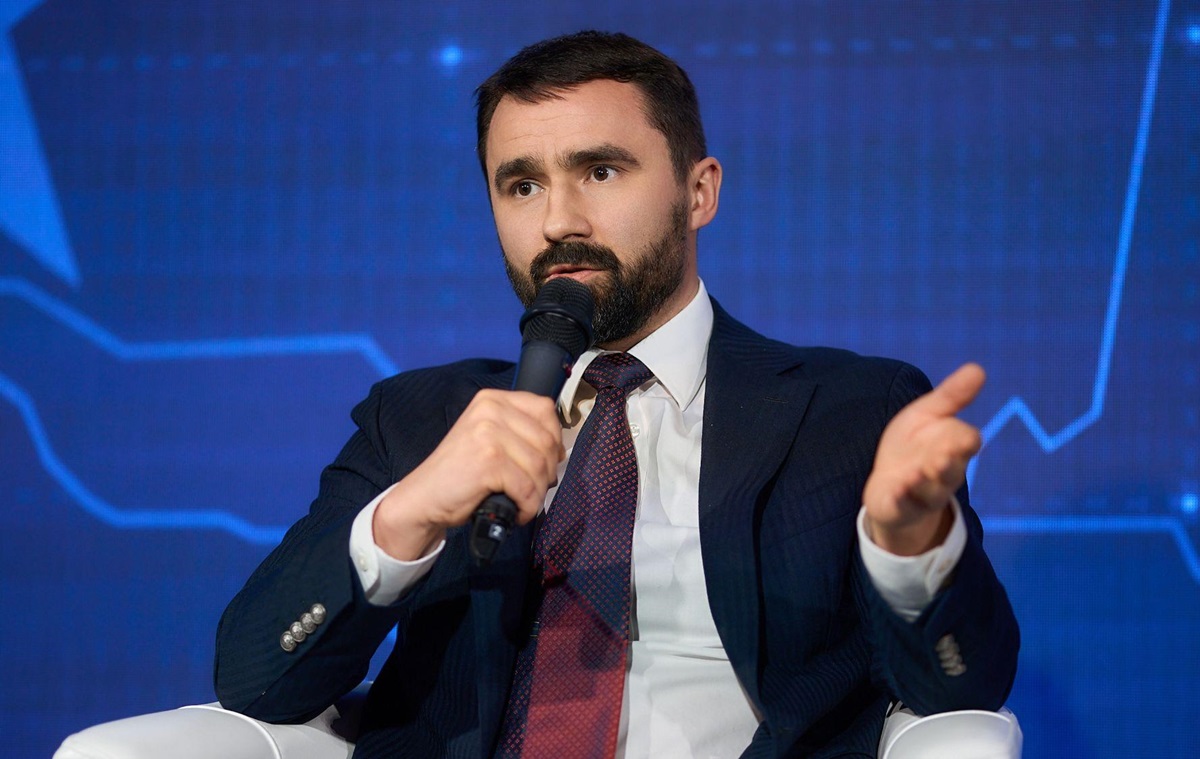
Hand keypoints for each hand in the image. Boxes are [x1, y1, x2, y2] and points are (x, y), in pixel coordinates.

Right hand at [372, 389, 563, 560]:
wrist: (424, 497)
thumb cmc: (459, 472)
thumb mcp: (487, 437)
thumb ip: (518, 431)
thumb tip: (559, 448)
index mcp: (492, 400)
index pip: (544, 409)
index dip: (554, 438)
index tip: (548, 458)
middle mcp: (490, 410)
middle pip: (547, 440)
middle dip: (547, 470)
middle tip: (533, 487)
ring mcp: (489, 434)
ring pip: (540, 466)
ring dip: (537, 492)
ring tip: (523, 501)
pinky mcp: (489, 461)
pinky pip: (527, 487)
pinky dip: (527, 506)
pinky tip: (517, 510)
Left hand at [862, 363, 984, 555]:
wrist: (889, 487)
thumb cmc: (913, 447)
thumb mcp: (927, 415)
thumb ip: (951, 396)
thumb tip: (978, 368)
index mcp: (953, 449)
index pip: (966, 442)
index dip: (963, 439)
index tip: (965, 436)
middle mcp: (943, 474)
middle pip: (951, 469)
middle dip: (947, 462)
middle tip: (941, 457)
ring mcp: (922, 493)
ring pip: (930, 490)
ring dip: (923, 481)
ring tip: (916, 473)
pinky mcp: (900, 508)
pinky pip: (903, 506)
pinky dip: (901, 499)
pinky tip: (896, 490)